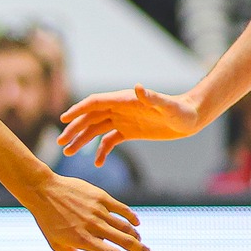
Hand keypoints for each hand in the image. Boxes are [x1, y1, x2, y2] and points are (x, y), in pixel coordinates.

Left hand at [23, 172, 150, 250]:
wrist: (43, 191)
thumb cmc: (48, 220)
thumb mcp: (56, 244)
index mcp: (83, 240)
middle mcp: (94, 226)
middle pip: (125, 241)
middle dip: (140, 250)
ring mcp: (98, 211)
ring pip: (125, 226)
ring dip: (136, 235)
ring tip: (139, 241)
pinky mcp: (100, 197)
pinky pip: (122, 209)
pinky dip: (132, 217)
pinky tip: (136, 223)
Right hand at [58, 85, 201, 166]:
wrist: (190, 118)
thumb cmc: (180, 110)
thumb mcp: (167, 105)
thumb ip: (152, 97)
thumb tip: (138, 87)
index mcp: (124, 100)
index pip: (95, 103)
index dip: (78, 110)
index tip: (64, 120)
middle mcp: (120, 109)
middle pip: (90, 118)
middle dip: (74, 129)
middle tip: (60, 143)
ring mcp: (123, 120)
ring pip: (96, 130)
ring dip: (81, 140)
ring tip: (68, 153)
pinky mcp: (129, 132)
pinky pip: (109, 141)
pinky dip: (101, 151)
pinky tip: (97, 163)